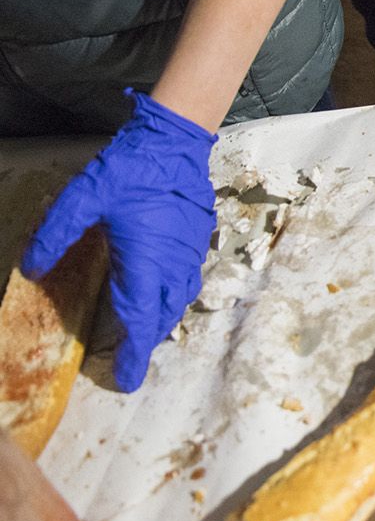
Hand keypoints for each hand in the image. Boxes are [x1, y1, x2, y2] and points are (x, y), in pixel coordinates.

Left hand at [21, 91, 216, 391]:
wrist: (174, 141)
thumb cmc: (130, 169)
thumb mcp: (82, 198)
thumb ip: (55, 234)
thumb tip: (31, 267)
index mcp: (146, 260)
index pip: (140, 319)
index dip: (132, 354)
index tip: (124, 379)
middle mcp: (172, 263)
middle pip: (163, 316)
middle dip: (146, 341)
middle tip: (128, 360)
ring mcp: (189, 251)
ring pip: (179, 299)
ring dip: (161, 319)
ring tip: (144, 330)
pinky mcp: (198, 238)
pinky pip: (187, 279)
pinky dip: (172, 295)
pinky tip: (159, 289)